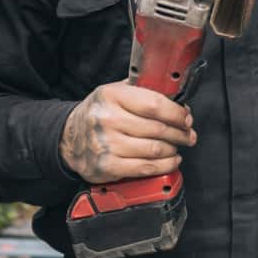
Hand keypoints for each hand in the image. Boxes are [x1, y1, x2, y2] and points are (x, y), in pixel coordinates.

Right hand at [60, 82, 195, 183]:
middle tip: (188, 134)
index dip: (176, 113)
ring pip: (155, 149)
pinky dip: (165, 165)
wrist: (68, 139)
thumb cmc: (98, 113)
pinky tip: (171, 160)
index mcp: (112, 95)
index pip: (154, 104)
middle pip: (157, 128)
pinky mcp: (108, 166)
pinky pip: (146, 167)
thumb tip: (176, 96)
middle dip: (180, 133)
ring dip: (173, 149)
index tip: (186, 117)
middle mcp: (108, 119)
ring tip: (178, 146)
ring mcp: (107, 144)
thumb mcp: (114, 92)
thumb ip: (142, 90)